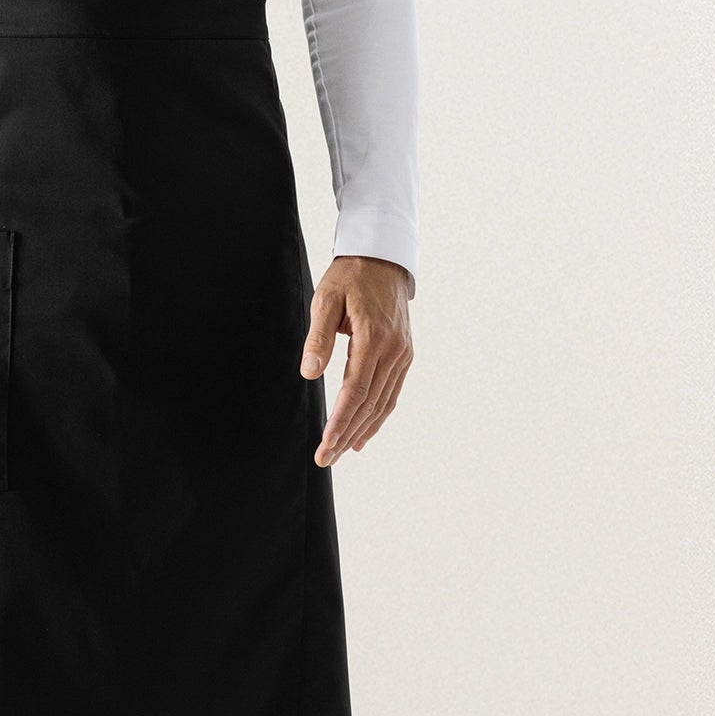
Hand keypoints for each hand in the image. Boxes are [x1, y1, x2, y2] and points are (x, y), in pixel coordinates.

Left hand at [299, 256, 412, 462]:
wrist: (382, 257)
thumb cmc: (350, 276)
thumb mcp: (326, 299)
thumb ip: (318, 337)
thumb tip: (310, 373)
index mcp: (373, 338)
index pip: (355, 391)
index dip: (340, 422)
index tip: (326, 445)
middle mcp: (393, 350)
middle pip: (370, 404)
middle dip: (347, 434)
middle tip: (327, 458)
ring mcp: (402, 353)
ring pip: (383, 402)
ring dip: (363, 429)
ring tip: (343, 451)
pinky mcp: (404, 353)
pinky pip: (392, 391)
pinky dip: (379, 414)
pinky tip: (365, 429)